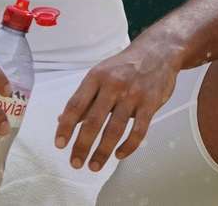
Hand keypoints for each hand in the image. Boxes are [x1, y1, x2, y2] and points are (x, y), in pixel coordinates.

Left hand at [55, 40, 180, 170]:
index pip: (76, 104)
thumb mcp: (100, 75)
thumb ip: (84, 98)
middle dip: (82, 145)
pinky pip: (138, 130)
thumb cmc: (123, 66)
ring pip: (114, 129)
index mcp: (95, 77)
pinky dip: (128, 146)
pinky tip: (119, 155)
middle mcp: (112, 85)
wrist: (157, 52)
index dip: (66, 126)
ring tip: (94, 166)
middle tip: (75, 163)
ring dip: (103, 151)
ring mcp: (132, 95)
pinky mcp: (150, 104)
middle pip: (94, 120)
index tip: (59, 144)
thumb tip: (62, 120)